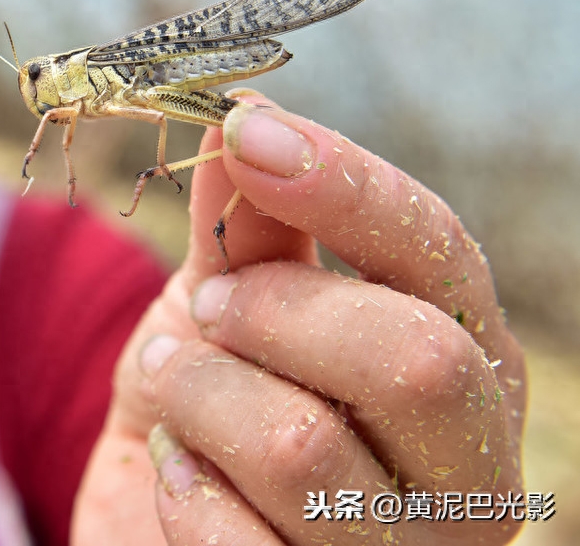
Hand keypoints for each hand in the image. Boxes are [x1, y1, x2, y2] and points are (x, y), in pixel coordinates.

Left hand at [73, 93, 525, 544]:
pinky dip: (181, 490)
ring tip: (172, 386)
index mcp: (464, 362)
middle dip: (276, 310)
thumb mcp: (221, 306)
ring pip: (304, 450)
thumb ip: (245, 225)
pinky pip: (240, 545)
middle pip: (413, 361)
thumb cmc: (209, 410)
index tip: (250, 132)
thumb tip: (247, 114)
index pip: (440, 256)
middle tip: (210, 305)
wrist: (151, 528)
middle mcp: (467, 467)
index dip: (348, 185)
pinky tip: (179, 476)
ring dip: (202, 394)